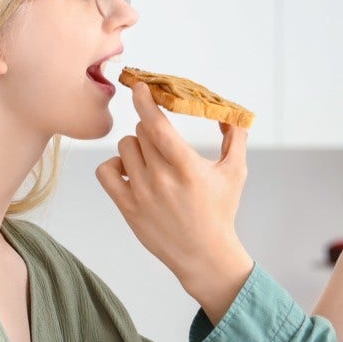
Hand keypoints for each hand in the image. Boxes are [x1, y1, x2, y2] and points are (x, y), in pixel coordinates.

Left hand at [96, 82, 252, 320]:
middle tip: (162, 137)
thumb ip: (235, 139)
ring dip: (136, 145)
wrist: (204, 255)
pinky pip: (107, 171)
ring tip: (151, 157)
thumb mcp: (235, 173)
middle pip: (141, 132)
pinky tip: (132, 170)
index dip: (144, 101)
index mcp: (187, 166)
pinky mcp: (127, 207)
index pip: (157, 124)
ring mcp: (141, 193)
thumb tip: (231, 115)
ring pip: (125, 147)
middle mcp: (161, 178)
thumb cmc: (221, 212)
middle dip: (152, 127)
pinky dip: (116, 165)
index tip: (138, 87)